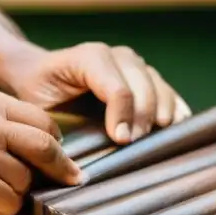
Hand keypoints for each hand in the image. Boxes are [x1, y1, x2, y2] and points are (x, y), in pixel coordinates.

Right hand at [0, 90, 84, 214]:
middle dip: (60, 168)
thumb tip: (43, 150)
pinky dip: (2, 209)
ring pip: (27, 180)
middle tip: (70, 180)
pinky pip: (10, 202)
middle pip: (46, 147)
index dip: (55, 143)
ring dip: (16, 192)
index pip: (43, 121)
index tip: (60, 158)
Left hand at [3, 43, 191, 143]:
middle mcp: (116, 55)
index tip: (121, 140)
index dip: (123, 116)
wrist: (37, 74)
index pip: (118, 88)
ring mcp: (133, 64)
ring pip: (159, 86)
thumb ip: (56, 123)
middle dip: (143, 118)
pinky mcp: (144, 75)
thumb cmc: (37, 94)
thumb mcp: (38, 105)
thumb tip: (74, 159)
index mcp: (89, 57)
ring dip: (161, 114)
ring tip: (156, 139)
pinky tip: (178, 126)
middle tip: (134, 144)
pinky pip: (166, 89)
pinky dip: (174, 107)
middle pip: (144, 87)